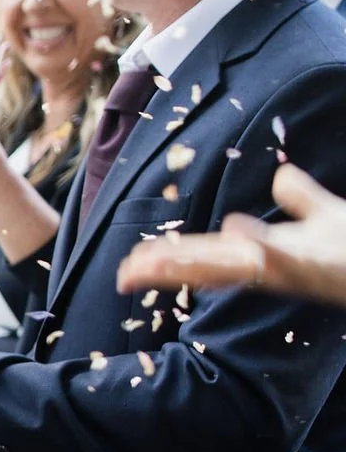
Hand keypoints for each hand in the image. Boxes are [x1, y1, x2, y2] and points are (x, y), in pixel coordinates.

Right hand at [117, 162, 345, 308]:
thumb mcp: (327, 214)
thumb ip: (302, 197)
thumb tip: (281, 177)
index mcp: (268, 255)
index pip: (209, 256)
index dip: (170, 258)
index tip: (131, 263)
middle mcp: (276, 266)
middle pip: (212, 265)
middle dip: (169, 268)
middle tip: (127, 273)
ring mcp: (297, 269)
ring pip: (238, 267)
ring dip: (199, 265)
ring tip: (156, 264)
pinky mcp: (321, 270)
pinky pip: (288, 261)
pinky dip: (264, 251)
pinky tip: (240, 236)